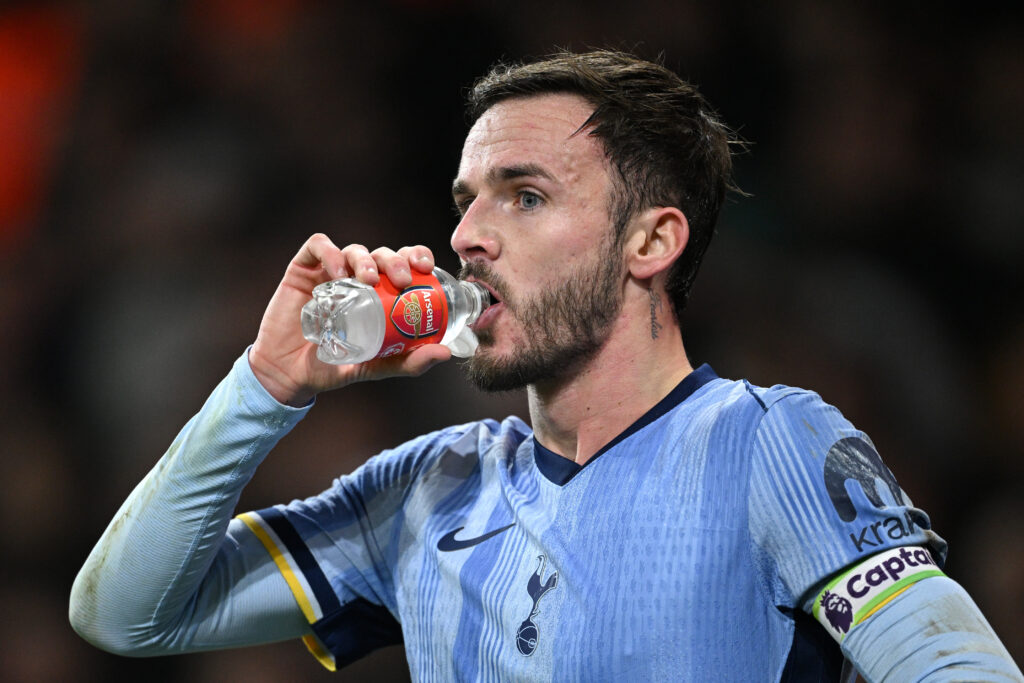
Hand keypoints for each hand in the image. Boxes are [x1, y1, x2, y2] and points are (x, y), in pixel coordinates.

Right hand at [249, 234, 451, 405]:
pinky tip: (338, 272)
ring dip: (366, 259)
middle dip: (395, 260)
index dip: (416, 256)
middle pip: (382, 254)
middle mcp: (357, 278)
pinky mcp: (303, 270)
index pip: (402, 263)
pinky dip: (330, 253)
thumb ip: (408, 361)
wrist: (292, 374)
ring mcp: (330, 272)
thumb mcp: (377, 365)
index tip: (425, 267)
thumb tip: (445, 354)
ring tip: (369, 280)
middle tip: (401, 281)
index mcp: (380, 292)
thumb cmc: (336, 364)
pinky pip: (317, 247)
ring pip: (354, 249)